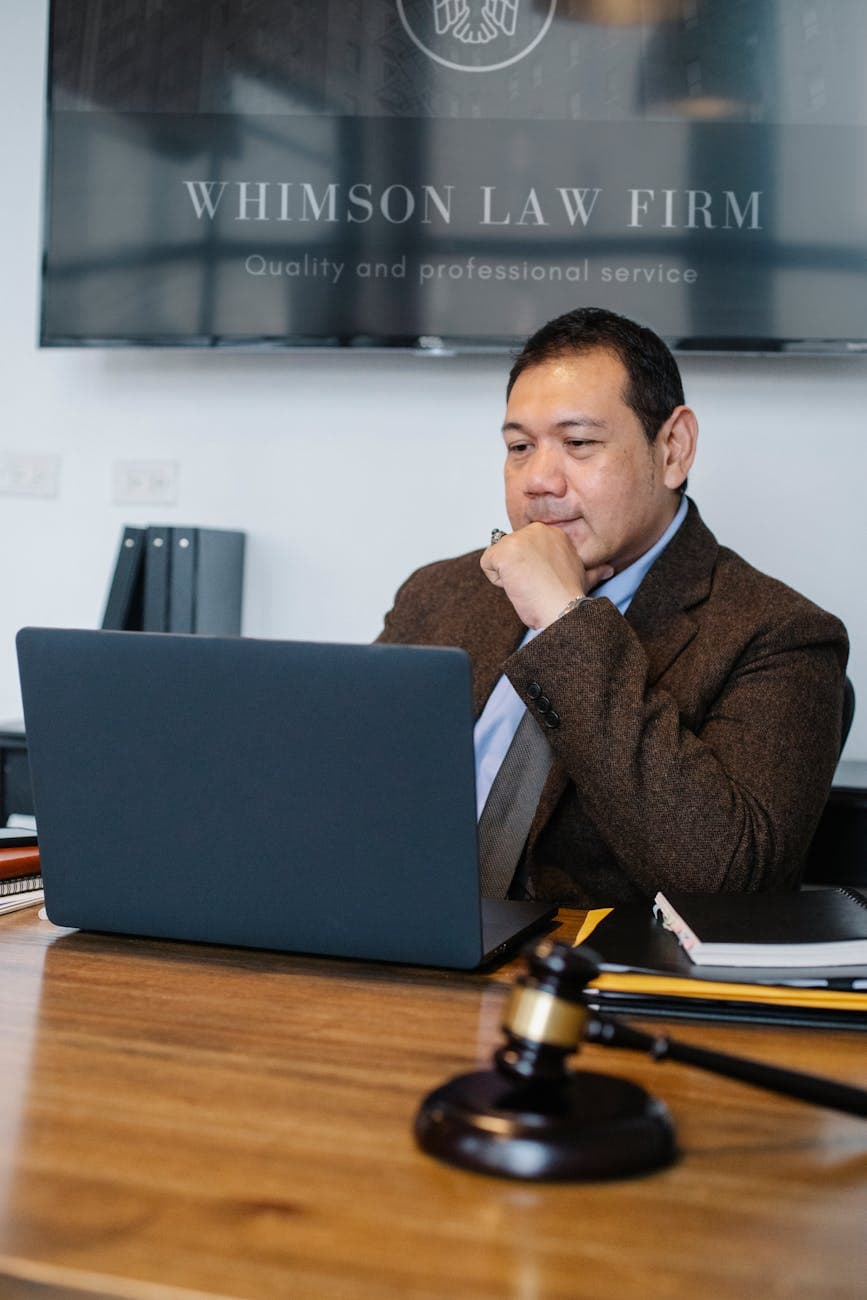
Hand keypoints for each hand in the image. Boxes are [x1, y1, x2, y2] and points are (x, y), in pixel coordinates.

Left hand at [480, 523, 614, 628]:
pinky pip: (487, 564)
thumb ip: (592, 569)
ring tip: (529, 586)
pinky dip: (497, 581)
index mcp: (553, 534)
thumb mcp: (584, 577)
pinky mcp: (503, 551)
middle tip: (536, 585)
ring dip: (508, 577)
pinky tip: (518, 587)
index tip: (545, 580)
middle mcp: (536, 530)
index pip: (526, 548)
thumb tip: (608, 569)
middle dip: (518, 571)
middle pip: (510, 551)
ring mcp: (519, 538)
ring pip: (498, 558)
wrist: (562, 608)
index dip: (532, 569)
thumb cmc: (569, 598)